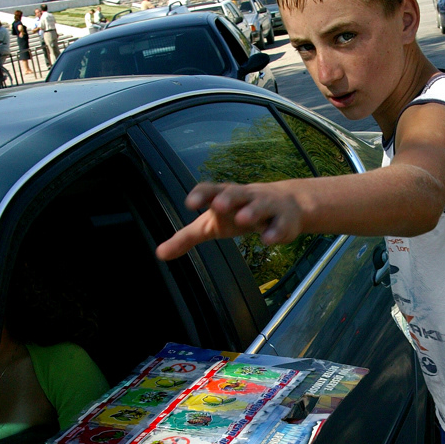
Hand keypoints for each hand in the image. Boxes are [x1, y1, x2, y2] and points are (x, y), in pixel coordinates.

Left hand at [156, 181, 304, 261]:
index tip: (191, 203)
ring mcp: (266, 206)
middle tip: (218, 206)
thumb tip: (159, 254)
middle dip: (228, 198)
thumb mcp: (211, 224)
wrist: (285, 205)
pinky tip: (268, 239)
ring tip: (243, 218)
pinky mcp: (283, 221)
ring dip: (251, 211)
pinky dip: (275, 231)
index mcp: (224, 195)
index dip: (201, 194)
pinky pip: (280, 224)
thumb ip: (186, 238)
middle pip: (236, 193)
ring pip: (259, 205)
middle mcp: (245, 197)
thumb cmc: (239, 213)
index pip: (210, 189)